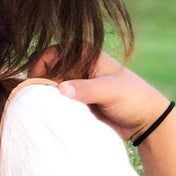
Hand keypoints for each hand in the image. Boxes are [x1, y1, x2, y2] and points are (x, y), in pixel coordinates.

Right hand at [27, 47, 170, 142]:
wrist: (145, 121)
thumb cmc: (132, 98)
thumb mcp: (110, 91)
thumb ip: (86, 89)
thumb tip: (60, 90)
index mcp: (85, 55)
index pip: (53, 54)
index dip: (39, 65)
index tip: (33, 83)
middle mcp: (78, 68)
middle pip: (48, 73)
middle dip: (38, 85)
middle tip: (30, 101)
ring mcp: (77, 88)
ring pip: (51, 91)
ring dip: (43, 100)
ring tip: (35, 112)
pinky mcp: (78, 105)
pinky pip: (58, 106)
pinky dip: (51, 111)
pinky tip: (46, 119)